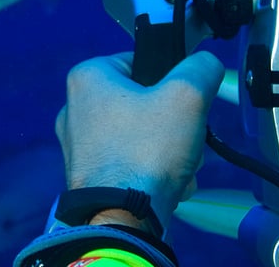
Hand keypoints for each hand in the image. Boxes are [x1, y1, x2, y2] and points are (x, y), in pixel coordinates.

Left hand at [54, 50, 224, 233]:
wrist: (122, 217)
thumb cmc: (148, 149)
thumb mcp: (187, 96)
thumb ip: (201, 69)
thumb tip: (206, 64)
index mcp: (87, 77)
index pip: (139, 61)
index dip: (169, 79)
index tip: (184, 101)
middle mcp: (73, 108)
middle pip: (140, 102)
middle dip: (171, 123)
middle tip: (185, 137)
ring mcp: (77, 146)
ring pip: (137, 134)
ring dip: (165, 149)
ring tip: (180, 166)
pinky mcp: (86, 176)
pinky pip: (127, 162)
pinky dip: (149, 171)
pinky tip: (165, 185)